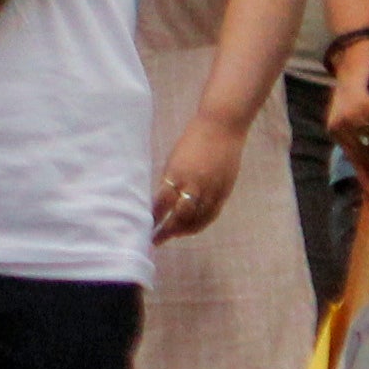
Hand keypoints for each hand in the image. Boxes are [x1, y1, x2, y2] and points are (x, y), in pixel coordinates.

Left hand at [154, 117, 246, 237]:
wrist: (221, 128)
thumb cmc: (192, 141)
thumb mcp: (174, 159)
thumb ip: (169, 180)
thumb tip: (160, 201)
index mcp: (177, 173)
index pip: (162, 202)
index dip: (154, 217)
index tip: (144, 226)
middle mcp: (194, 185)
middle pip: (179, 216)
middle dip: (166, 230)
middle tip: (154, 240)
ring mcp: (211, 190)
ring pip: (196, 219)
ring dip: (182, 231)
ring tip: (171, 236)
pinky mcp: (224, 192)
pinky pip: (211, 215)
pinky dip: (200, 224)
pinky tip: (190, 229)